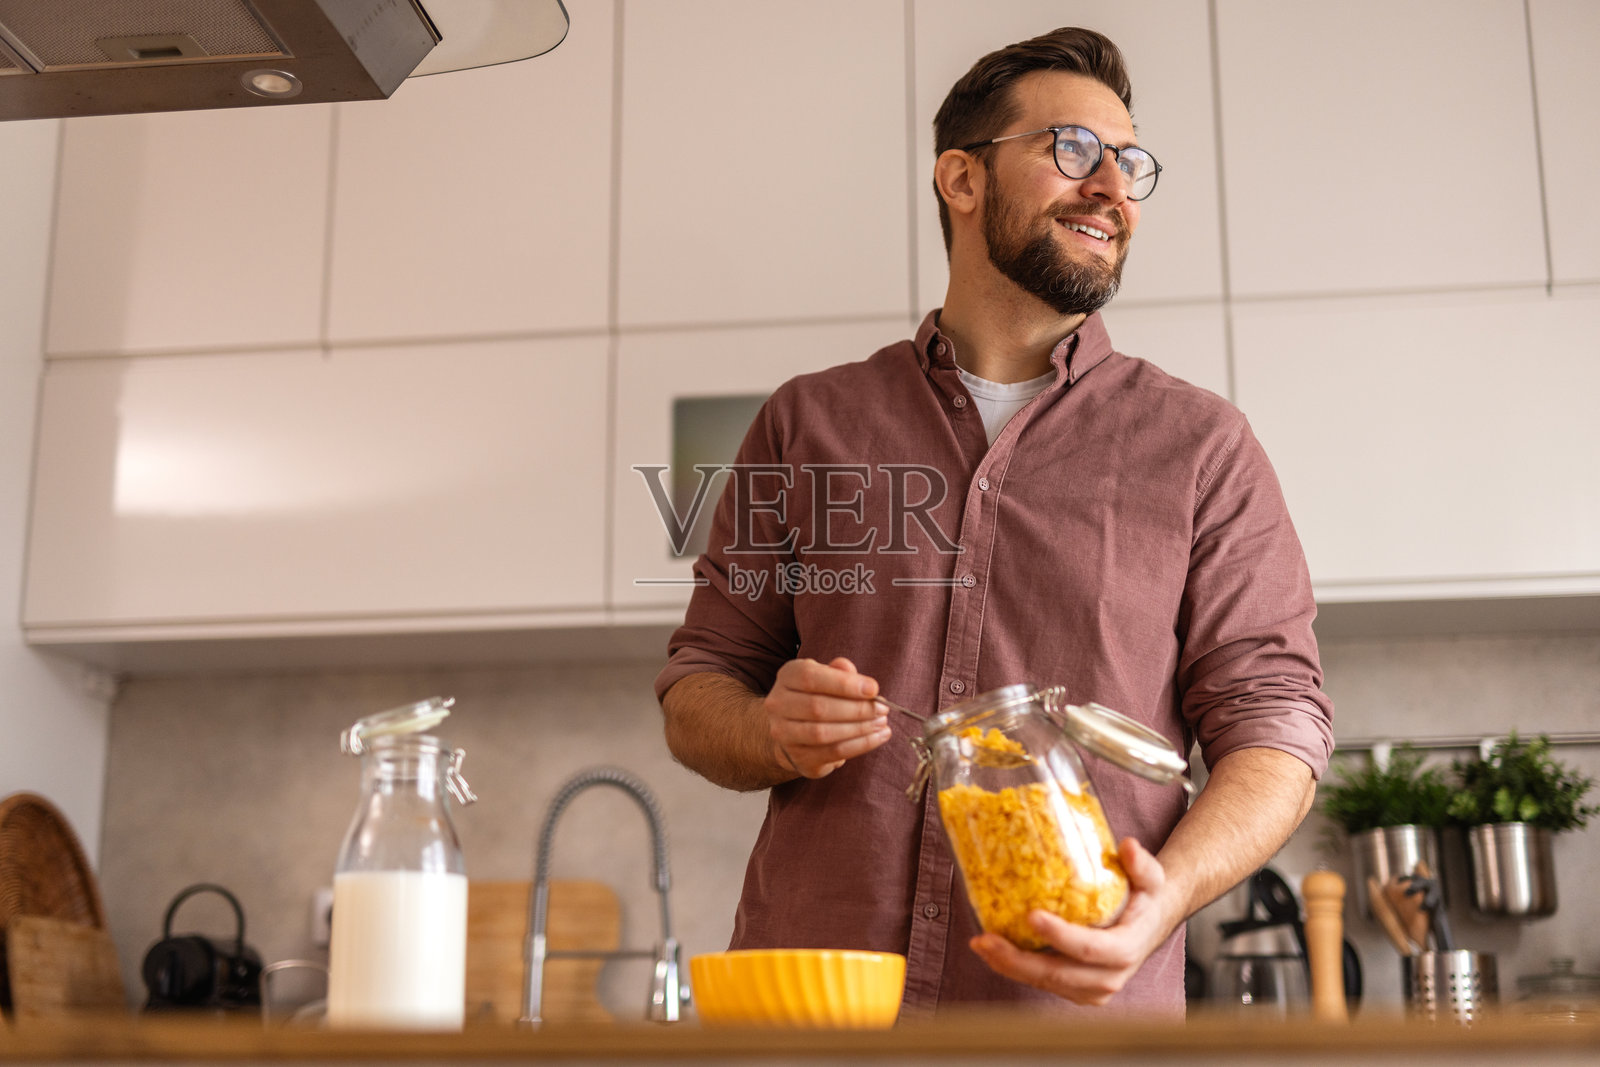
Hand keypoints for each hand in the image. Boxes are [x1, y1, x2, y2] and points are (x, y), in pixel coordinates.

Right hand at [765, 657, 890, 778]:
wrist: (793, 729)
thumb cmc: (817, 695)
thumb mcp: (827, 676)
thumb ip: (841, 673)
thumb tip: (858, 678)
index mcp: (787, 676)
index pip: (810, 677)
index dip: (844, 684)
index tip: (873, 689)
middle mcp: (778, 704)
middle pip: (818, 707)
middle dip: (856, 709)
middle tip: (883, 709)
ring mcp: (784, 734)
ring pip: (823, 733)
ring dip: (859, 729)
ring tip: (882, 723)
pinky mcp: (798, 757)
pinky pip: (832, 753)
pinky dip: (860, 745)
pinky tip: (877, 737)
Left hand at [968, 837, 1178, 1005]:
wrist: (1149, 927)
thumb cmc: (1145, 899)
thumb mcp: (1151, 879)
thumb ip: (1142, 864)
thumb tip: (1128, 846)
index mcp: (1126, 949)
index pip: (1090, 949)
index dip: (1061, 936)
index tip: (1032, 915)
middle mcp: (1109, 977)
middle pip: (1058, 974)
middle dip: (1018, 960)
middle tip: (985, 939)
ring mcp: (1091, 990)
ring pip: (1045, 983)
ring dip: (1009, 966)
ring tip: (980, 944)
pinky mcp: (1077, 991)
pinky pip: (1043, 984)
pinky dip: (1015, 970)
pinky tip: (992, 951)